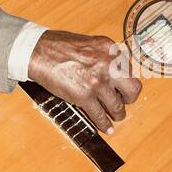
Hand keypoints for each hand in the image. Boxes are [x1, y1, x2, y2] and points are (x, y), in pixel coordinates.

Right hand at [27, 30, 141, 134]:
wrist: (38, 52)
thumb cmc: (58, 46)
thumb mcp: (89, 44)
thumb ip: (104, 56)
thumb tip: (114, 71)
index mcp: (110, 50)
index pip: (130, 69)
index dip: (126, 81)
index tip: (124, 87)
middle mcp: (108, 65)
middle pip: (133, 88)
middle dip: (129, 98)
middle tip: (124, 101)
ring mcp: (97, 82)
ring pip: (117, 106)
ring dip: (118, 114)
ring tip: (116, 116)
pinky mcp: (84, 96)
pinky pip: (100, 115)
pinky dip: (104, 124)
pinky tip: (106, 128)